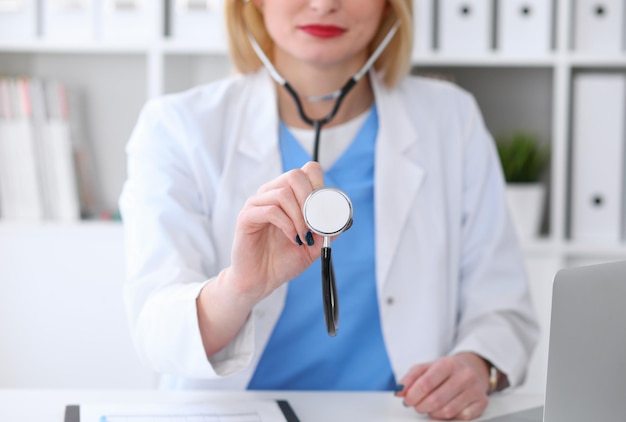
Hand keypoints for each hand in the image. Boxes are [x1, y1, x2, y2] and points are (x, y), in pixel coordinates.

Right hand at [227, 161, 324, 302]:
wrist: (261, 280)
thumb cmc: (283, 260)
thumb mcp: (314, 245)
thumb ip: (327, 231)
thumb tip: (342, 218)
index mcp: (288, 195)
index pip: (306, 171)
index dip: (319, 185)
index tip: (324, 210)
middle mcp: (271, 194)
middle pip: (295, 175)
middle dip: (311, 199)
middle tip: (315, 223)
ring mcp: (257, 204)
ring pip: (283, 193)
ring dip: (299, 216)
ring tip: (303, 236)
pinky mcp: (246, 217)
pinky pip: (270, 210)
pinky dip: (287, 224)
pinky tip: (293, 238)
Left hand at [395, 353, 489, 419]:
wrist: (472, 369)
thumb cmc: (445, 370)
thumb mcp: (427, 368)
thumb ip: (410, 378)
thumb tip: (399, 391)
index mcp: (448, 364)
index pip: (426, 383)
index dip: (413, 395)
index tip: (407, 400)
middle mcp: (464, 375)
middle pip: (436, 399)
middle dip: (421, 406)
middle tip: (416, 405)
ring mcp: (475, 390)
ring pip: (447, 411)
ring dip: (432, 413)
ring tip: (428, 407)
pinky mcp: (481, 402)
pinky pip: (461, 417)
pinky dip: (448, 417)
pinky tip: (444, 410)